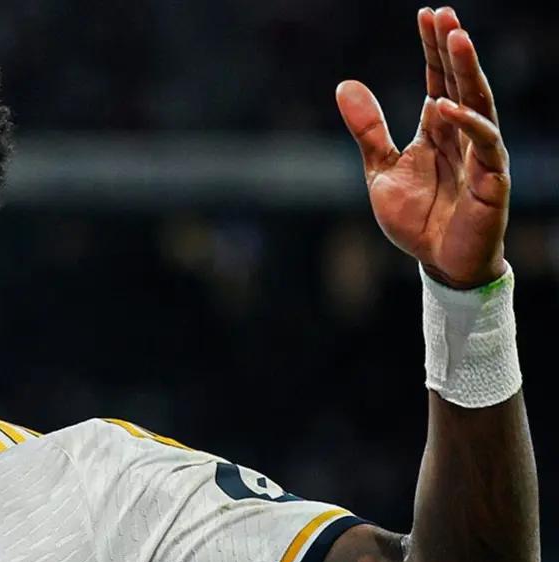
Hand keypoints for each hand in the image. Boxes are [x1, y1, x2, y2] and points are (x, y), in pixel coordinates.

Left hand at [336, 6, 509, 288]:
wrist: (436, 263)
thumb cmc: (416, 219)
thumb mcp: (380, 170)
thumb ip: (368, 130)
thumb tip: (345, 83)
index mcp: (438, 130)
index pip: (439, 79)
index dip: (433, 48)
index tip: (426, 14)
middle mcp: (462, 136)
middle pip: (461, 82)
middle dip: (453, 48)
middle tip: (445, 14)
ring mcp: (481, 156)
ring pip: (479, 103)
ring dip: (468, 70)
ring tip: (456, 38)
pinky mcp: (491, 180)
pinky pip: (484, 145)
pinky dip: (467, 124)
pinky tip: (445, 106)